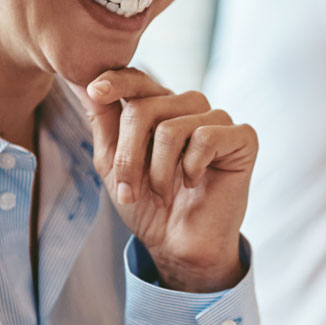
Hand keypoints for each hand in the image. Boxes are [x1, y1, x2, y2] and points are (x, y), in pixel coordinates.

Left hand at [76, 68, 253, 292]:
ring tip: (162, 194)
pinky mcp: (242, 137)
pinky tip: (195, 183)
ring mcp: (218, 120)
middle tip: (128, 191)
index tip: (96, 91)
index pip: (138, 79)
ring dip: (159, 171)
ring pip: (172, 128)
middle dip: (129, 156)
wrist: (178, 244)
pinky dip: (192, 168)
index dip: (116, 82)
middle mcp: (188, 107)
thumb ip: (102, 121)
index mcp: (160, 107)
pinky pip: (206, 137)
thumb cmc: (148, 204)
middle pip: (145, 108)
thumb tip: (83, 82)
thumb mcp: (113, 163)